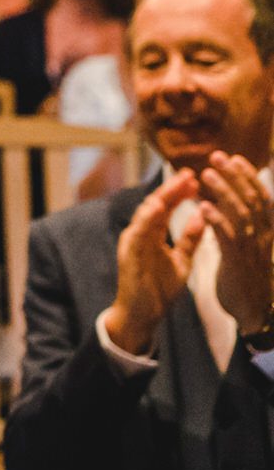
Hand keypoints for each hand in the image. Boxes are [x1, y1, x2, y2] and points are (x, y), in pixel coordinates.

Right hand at [105, 169, 203, 353]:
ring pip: (145, 213)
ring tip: (175, 185)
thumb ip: (189, 240)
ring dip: (160, 198)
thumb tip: (201, 215)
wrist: (142, 315)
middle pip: (156, 204)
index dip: (179, 192)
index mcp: (153, 233)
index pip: (166, 207)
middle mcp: (141, 232)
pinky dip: (145, 218)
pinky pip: (137, 232)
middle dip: (172, 189)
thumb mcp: (181, 262)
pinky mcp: (128, 253)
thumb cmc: (158, 288)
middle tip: (189, 174)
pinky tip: (156, 208)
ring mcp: (133, 241)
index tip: (194, 179)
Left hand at [200, 150, 272, 332]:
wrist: (254, 313)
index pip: (262, 198)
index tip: (235, 157)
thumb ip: (243, 220)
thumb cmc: (249, 274)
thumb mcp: (250, 244)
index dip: (249, 177)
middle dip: (235, 176)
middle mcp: (262, 238)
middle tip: (217, 156)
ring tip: (207, 174)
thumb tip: (232, 194)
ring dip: (224, 192)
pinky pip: (229, 238)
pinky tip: (203, 206)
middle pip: (252, 201)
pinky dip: (217, 219)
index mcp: (267, 232)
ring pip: (241, 215)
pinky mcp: (238, 264)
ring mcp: (252, 251)